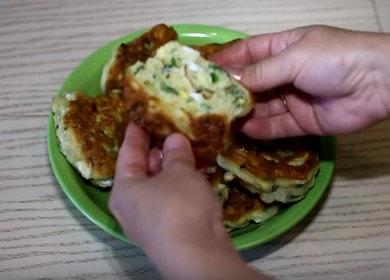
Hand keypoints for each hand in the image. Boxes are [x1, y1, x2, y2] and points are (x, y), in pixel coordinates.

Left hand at [109, 123, 267, 279]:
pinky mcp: (167, 231)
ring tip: (182, 149)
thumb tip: (174, 140)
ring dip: (170, 169)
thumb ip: (176, 153)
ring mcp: (149, 222)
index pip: (128, 154)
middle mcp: (131, 207)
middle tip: (166, 130)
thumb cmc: (179, 207)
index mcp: (124, 189)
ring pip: (158, 187)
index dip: (135, 134)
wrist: (197, 255)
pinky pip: (170, 200)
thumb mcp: (179, 172)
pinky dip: (179, 186)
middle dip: (155, 152)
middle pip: (142, 171)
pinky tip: (192, 174)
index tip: (138, 119)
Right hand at [213, 25, 389, 138]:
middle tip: (206, 103)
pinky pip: (276, 126)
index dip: (226, 61)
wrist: (377, 84)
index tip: (203, 71)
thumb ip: (260, 72)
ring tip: (220, 120)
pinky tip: (243, 131)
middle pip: (251, 83)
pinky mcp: (301, 121)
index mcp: (283, 48)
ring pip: (261, 107)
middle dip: (231, 92)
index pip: (248, 52)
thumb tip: (231, 82)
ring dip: (243, 113)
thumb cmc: (334, 58)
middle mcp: (285, 73)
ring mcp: (293, 98)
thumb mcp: (293, 58)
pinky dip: (260, 129)